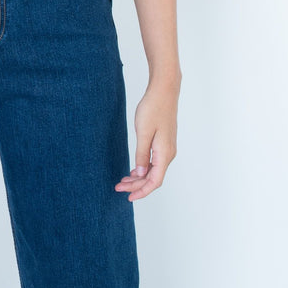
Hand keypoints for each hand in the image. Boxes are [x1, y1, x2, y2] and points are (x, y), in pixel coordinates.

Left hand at [114, 80, 179, 200]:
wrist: (164, 91)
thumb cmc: (153, 109)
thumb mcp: (143, 132)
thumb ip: (142, 154)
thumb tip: (140, 173)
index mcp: (164, 154)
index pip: (154, 181)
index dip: (141, 191)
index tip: (128, 197)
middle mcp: (168, 154)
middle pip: (153, 178)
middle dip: (136, 185)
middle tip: (118, 187)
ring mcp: (167, 148)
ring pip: (153, 170)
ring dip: (139, 177)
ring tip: (124, 180)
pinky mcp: (164, 142)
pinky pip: (154, 161)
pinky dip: (143, 168)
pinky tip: (134, 169)